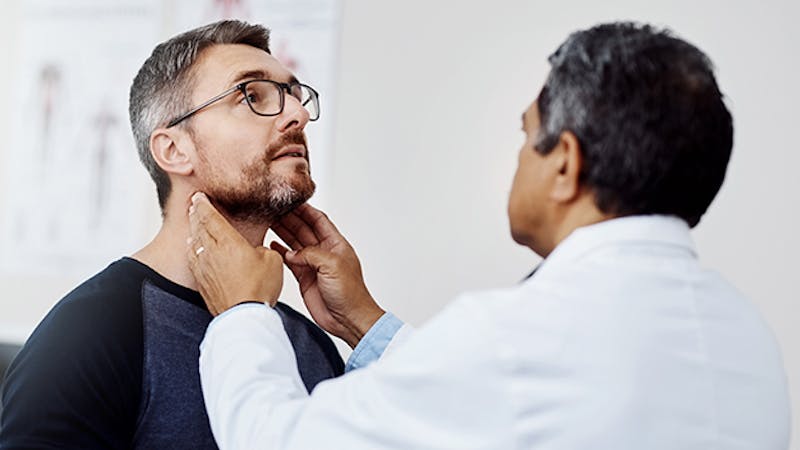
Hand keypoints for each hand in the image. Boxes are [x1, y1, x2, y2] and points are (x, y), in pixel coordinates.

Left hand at [187, 192, 283, 315]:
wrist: (243, 315)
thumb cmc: (259, 288)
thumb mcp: (272, 260)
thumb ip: (262, 249)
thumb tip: (257, 250)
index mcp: (228, 241)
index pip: (210, 216)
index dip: (204, 204)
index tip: (199, 196)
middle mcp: (212, 251)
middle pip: (199, 227)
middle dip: (196, 213)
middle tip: (193, 204)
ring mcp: (203, 267)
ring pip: (194, 242)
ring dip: (193, 230)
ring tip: (193, 224)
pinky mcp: (201, 281)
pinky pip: (193, 259)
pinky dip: (192, 249)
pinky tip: (193, 248)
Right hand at [271, 203, 383, 347]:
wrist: (348, 319)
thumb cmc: (350, 294)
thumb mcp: (332, 266)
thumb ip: (311, 254)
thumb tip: (292, 253)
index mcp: (336, 244)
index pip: (319, 220)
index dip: (305, 210)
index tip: (290, 200)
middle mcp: (324, 252)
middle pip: (304, 229)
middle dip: (289, 219)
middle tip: (272, 210)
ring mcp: (314, 265)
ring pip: (295, 243)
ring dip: (282, 232)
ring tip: (267, 222)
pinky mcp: (304, 277)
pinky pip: (290, 260)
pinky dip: (280, 252)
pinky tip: (271, 244)